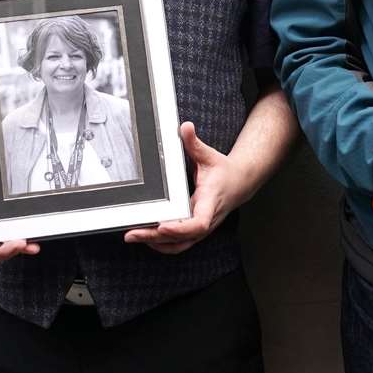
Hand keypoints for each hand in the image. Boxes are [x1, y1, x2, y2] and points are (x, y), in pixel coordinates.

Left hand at [125, 123, 239, 253]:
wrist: (239, 184)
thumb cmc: (223, 172)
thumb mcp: (209, 155)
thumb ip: (194, 143)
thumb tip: (184, 127)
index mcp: (210, 201)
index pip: (199, 223)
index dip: (180, 228)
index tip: (162, 226)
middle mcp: (206, 219)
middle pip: (182, 238)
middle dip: (156, 237)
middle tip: (133, 233)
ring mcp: (202, 228)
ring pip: (179, 245)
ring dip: (156, 244)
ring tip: (134, 236)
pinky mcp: (196, 231)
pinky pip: (179, 244)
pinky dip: (162, 244)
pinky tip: (146, 238)